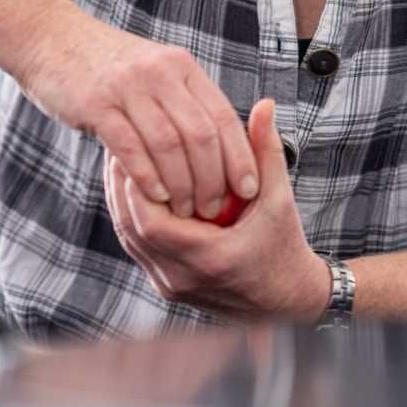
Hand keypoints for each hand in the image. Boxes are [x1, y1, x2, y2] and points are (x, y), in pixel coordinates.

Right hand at [14, 8, 258, 219]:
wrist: (51, 39)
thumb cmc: (105, 65)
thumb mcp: (153, 69)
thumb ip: (182, 100)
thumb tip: (218, 150)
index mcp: (180, 66)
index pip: (222, 117)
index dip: (241, 157)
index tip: (249, 190)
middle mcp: (158, 72)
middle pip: (199, 135)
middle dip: (212, 180)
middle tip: (213, 210)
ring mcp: (126, 87)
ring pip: (168, 145)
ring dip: (182, 185)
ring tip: (185, 211)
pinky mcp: (95, 104)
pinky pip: (130, 147)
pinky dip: (148, 177)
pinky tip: (156, 196)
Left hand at [104, 98, 331, 320]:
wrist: (287, 302)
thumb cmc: (285, 246)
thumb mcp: (279, 199)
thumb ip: (267, 153)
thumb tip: (265, 104)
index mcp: (211, 259)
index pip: (152, 221)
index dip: (138, 184)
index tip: (136, 147)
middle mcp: (184, 278)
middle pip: (132, 228)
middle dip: (122, 187)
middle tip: (120, 150)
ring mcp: (172, 287)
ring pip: (129, 240)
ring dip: (122, 202)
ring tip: (120, 165)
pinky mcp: (167, 288)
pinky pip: (137, 250)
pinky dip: (132, 220)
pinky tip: (132, 192)